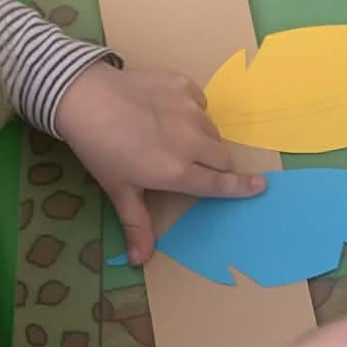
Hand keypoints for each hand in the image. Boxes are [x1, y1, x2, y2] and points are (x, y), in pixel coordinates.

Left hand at [55, 63, 263, 264]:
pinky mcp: (184, 84)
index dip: (242, 187)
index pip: (219, 183)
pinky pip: (200, 103)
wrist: (84, 96)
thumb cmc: (99, 148)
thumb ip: (137, 224)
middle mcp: (191, 141)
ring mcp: (190, 110)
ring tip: (171, 137)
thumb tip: (140, 261)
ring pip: (211, 130)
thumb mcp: (118, 189)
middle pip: (222, 157)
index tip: (261, 186)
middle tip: (193, 164)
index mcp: (176, 171)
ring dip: (202, 138)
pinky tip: (166, 112)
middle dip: (217, 165)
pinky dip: (191, 111)